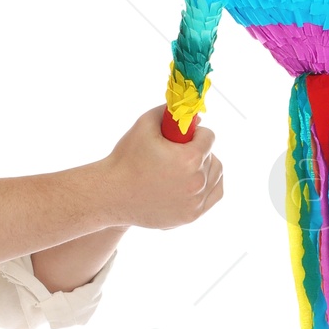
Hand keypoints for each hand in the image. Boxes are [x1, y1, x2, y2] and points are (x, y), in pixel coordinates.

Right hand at [99, 107, 223, 229]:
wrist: (112, 195)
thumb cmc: (126, 160)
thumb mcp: (144, 125)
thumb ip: (168, 112)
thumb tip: (190, 112)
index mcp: (190, 158)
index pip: (209, 137)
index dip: (195, 133)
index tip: (183, 136)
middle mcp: (197, 182)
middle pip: (213, 157)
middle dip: (198, 151)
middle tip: (179, 152)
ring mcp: (196, 202)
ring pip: (216, 176)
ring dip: (206, 167)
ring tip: (185, 166)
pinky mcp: (192, 216)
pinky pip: (213, 195)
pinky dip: (209, 186)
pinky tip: (194, 180)